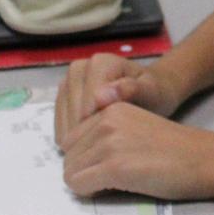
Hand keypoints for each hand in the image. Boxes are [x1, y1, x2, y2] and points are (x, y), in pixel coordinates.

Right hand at [55, 51, 182, 149]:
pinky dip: (69, 135)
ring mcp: (68, 81)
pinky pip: (59, 120)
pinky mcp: (63, 96)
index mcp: (100, 63)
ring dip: (75, 137)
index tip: (112, 139)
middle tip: (103, 150)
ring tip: (95, 150)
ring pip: (64, 116)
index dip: (99, 124)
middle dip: (87, 132)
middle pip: (73, 109)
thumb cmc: (154, 92)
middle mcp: (80, 67)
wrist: (150, 91)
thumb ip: (132, 90)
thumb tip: (102, 97)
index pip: (88, 101)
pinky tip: (85, 147)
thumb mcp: (151, 91)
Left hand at [60, 101, 213, 200]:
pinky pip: (78, 186)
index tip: (112, 162)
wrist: (205, 159)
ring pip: (70, 173)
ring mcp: (109, 143)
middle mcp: (106, 120)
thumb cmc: (175, 149)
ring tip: (120, 180)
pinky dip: (91, 193)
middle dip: (85, 170)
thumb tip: (75, 160)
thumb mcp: (136, 128)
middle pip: (67, 157)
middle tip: (116, 175)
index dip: (87, 157)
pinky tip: (117, 187)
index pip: (71, 139)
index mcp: (111, 107)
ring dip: (89, 182)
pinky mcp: (114, 166)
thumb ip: (107, 134)